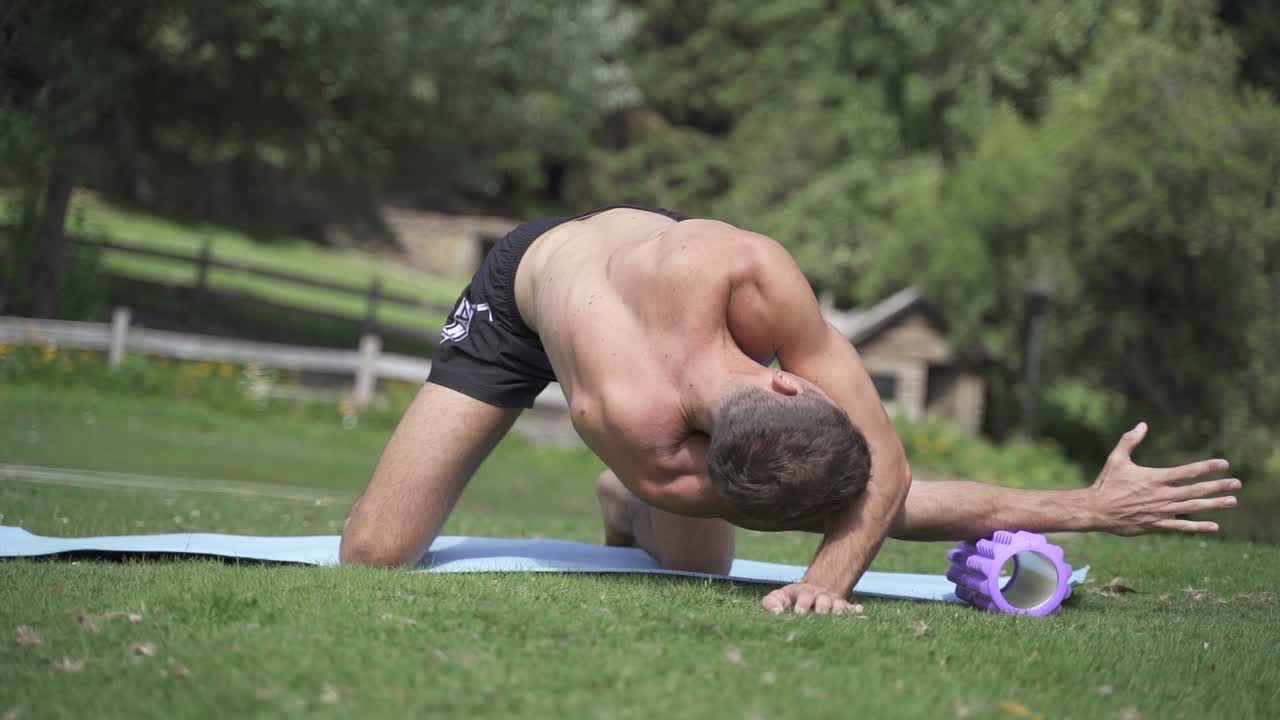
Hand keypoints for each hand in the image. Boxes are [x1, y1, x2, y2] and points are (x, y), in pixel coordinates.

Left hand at [761, 582, 861, 614]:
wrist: (814, 590)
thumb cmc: (792, 599)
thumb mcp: (779, 597)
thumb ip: (771, 602)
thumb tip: (775, 612)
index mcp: (804, 593)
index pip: (804, 597)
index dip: (802, 604)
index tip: (799, 613)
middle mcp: (820, 596)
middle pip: (824, 601)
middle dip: (822, 609)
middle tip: (820, 616)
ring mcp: (833, 602)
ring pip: (838, 606)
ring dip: (839, 612)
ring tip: (838, 617)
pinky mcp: (843, 608)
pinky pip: (850, 608)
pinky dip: (855, 611)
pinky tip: (860, 611)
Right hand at [1090, 422, 1239, 535]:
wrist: (1096, 509)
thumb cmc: (1106, 483)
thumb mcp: (1116, 459)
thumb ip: (1130, 441)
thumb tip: (1142, 424)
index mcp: (1154, 478)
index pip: (1186, 471)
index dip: (1206, 467)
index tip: (1224, 463)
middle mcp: (1161, 495)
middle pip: (1195, 490)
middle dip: (1218, 486)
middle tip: (1237, 484)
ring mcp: (1160, 511)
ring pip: (1193, 508)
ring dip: (1214, 505)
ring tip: (1232, 502)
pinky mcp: (1156, 525)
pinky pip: (1181, 527)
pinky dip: (1198, 527)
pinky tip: (1214, 527)